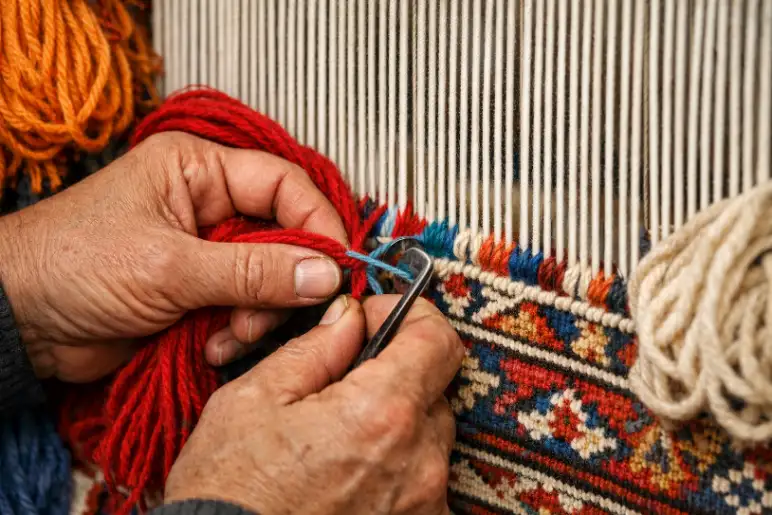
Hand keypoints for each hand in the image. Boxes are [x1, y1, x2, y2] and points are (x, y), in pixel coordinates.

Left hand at [0, 132, 348, 381]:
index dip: (317, 224)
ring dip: (258, 315)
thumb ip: (253, 271)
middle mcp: (209, 206)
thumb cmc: (74, 266)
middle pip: (283, 238)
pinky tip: (212, 347)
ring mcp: (206, 253)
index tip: (337, 266)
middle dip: (281, 283)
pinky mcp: (200, 293)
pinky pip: (245, 310)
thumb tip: (325, 273)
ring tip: (228, 336)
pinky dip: (239, 332)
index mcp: (200, 170)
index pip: (284, 186)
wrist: (19, 323)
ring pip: (269, 280)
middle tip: (266, 315)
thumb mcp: (170, 265)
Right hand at [164, 295, 463, 514]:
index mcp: (381, 412)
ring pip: (428, 434)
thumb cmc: (231, 487)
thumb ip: (317, 348)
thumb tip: (350, 317)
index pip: (438, 339)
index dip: (411, 316)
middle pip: (433, 389)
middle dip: (395, 373)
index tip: (379, 318)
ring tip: (339, 436)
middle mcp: (417, 459)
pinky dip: (396, 463)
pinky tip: (350, 470)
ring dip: (396, 421)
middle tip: (344, 381)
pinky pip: (422, 477)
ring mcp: (422, 500)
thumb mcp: (256, 398)